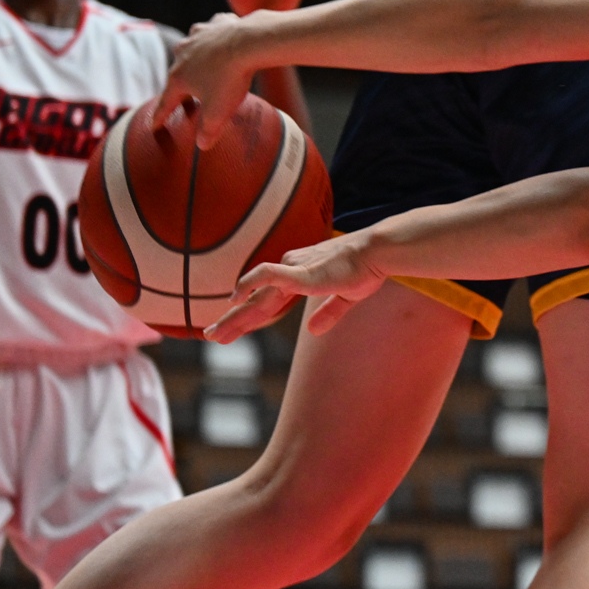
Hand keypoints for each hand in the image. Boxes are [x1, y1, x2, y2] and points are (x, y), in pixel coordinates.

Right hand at [165, 13, 264, 146]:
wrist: (248, 42)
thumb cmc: (230, 79)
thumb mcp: (218, 112)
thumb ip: (208, 131)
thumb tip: (203, 146)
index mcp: (178, 78)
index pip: (165, 102)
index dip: (160, 116)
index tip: (153, 126)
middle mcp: (182, 55)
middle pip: (178, 73)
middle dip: (180, 84)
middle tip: (183, 94)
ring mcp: (199, 36)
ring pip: (192, 46)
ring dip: (195, 54)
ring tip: (201, 61)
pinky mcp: (218, 23)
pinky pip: (214, 28)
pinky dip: (217, 33)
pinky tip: (222, 34)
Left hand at [206, 232, 387, 341]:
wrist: (376, 252)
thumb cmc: (364, 268)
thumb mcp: (345, 296)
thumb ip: (328, 312)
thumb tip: (313, 330)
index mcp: (300, 277)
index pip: (268, 301)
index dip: (249, 316)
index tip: (233, 330)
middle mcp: (290, 272)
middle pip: (256, 302)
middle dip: (234, 320)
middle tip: (212, 336)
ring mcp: (292, 271)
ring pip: (256, 296)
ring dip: (235, 316)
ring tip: (215, 334)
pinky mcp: (299, 273)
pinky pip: (267, 275)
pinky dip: (249, 284)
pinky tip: (234, 297)